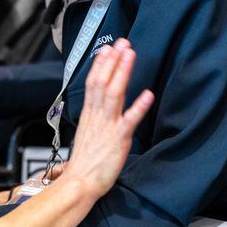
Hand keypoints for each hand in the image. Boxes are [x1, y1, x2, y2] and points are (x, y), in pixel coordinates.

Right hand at [63, 39, 153, 198]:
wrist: (79, 184)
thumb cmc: (84, 165)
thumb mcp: (86, 136)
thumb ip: (93, 121)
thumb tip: (95, 112)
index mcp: (89, 115)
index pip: (93, 82)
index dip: (101, 64)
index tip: (107, 48)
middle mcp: (97, 116)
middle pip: (103, 82)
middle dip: (113, 60)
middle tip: (122, 42)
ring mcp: (107, 126)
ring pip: (114, 93)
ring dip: (122, 72)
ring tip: (130, 54)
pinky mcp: (118, 139)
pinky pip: (129, 120)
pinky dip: (138, 106)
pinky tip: (147, 93)